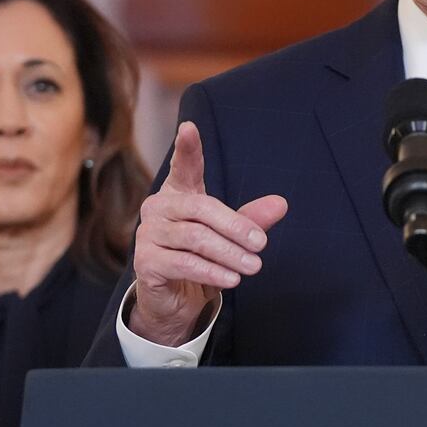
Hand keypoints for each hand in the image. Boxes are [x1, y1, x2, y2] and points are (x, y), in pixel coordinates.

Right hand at [127, 121, 288, 346]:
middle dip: (235, 226)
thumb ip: (251, 220)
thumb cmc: (202, 258)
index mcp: (178, 193)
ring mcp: (148, 234)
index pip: (183, 167)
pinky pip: (182, 263)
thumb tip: (280, 204)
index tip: (190, 127)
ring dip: (228, 253)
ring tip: (253, 266)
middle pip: (201, 208)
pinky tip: (231, 279)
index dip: (187, 148)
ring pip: (194, 238)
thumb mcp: (229, 237)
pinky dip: (211, 272)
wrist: (174, 299)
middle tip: (261, 244)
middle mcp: (158, 208)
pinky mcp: (145, 263)